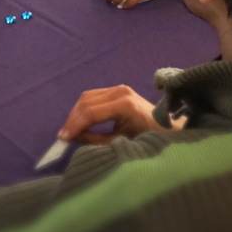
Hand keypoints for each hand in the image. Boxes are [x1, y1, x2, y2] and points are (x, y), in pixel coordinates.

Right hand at [57, 85, 173, 144]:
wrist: (167, 130)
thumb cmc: (147, 140)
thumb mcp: (119, 143)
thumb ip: (94, 140)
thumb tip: (72, 137)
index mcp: (124, 105)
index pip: (91, 112)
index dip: (74, 125)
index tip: (63, 138)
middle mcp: (120, 91)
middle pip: (86, 101)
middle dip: (73, 119)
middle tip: (63, 135)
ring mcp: (119, 88)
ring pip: (88, 96)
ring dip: (76, 113)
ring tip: (69, 130)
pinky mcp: (118, 90)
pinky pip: (94, 96)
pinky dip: (84, 108)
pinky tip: (79, 121)